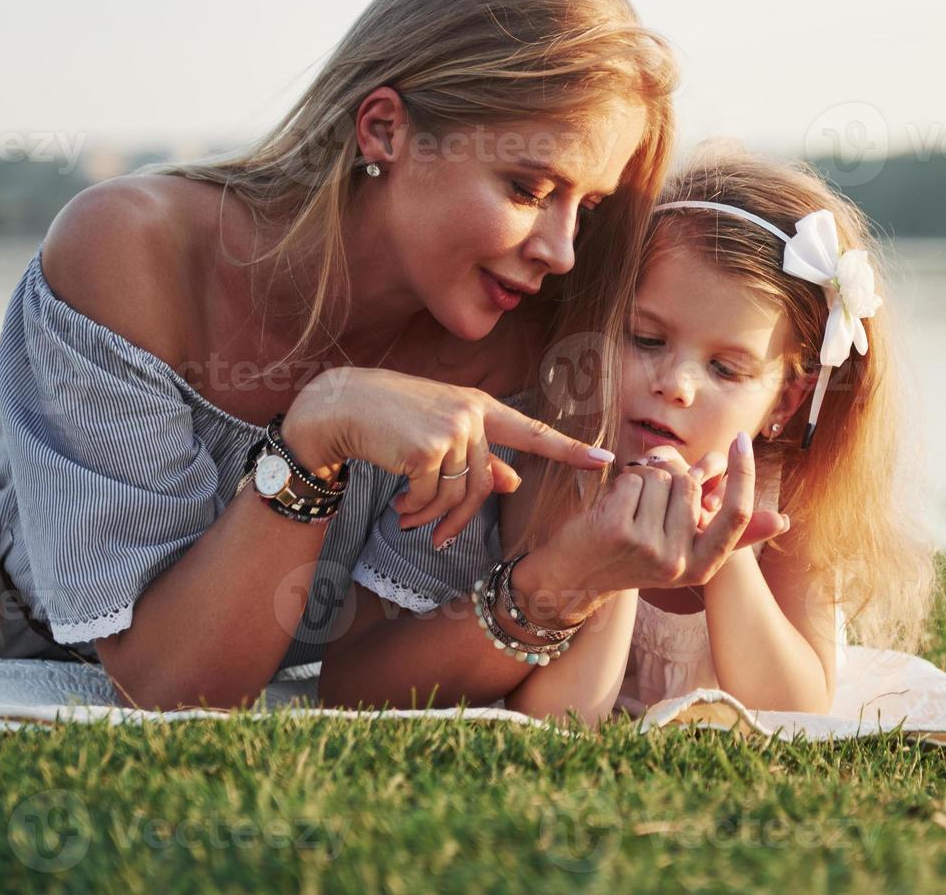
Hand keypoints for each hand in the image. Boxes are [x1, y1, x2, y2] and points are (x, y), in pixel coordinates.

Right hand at [284, 367, 615, 545]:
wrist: (340, 406)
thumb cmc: (389, 418)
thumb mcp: (439, 430)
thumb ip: (478, 455)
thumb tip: (513, 482)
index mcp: (480, 405)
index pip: (533, 432)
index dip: (569, 449)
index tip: (606, 460)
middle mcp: (472, 414)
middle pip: (484, 484)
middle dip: (460, 518)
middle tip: (437, 538)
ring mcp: (451, 429)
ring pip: (458, 495)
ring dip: (432, 517)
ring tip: (408, 519)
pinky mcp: (427, 447)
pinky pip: (431, 497)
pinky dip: (414, 510)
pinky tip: (398, 507)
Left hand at [546, 433, 788, 593]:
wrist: (572, 577)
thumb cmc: (631, 555)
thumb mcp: (683, 552)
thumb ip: (726, 532)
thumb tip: (784, 520)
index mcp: (702, 567)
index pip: (737, 515)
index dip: (744, 474)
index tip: (741, 440)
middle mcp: (678, 563)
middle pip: (690, 484)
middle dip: (668, 475)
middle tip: (647, 494)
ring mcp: (648, 548)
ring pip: (661, 478)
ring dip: (642, 479)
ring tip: (628, 506)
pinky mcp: (618, 531)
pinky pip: (634, 478)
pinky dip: (621, 482)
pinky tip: (610, 506)